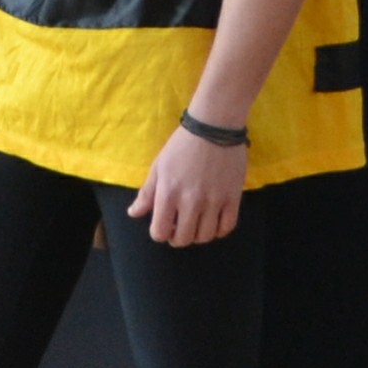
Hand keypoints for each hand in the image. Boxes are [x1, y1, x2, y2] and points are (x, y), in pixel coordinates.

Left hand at [130, 124, 247, 246]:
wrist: (213, 128)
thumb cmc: (181, 146)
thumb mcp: (158, 167)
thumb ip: (147, 194)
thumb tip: (134, 213)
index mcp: (168, 194)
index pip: (160, 232)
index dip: (159, 234)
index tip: (163, 226)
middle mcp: (191, 201)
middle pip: (184, 239)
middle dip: (178, 238)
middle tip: (179, 227)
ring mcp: (214, 201)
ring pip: (206, 236)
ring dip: (198, 235)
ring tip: (196, 224)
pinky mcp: (233, 197)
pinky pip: (227, 226)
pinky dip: (219, 230)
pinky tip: (213, 222)